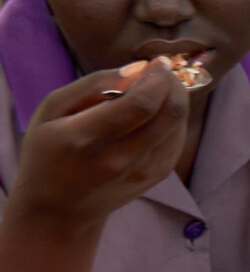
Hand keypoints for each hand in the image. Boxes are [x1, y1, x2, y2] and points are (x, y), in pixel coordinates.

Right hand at [13, 60, 186, 227]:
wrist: (59, 208)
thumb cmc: (50, 150)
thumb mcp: (53, 110)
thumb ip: (94, 84)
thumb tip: (139, 68)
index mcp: (86, 138)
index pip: (140, 104)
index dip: (157, 78)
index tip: (157, 63)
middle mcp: (119, 158)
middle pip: (168, 113)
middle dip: (173, 84)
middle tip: (163, 71)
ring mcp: (141, 172)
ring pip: (177, 125)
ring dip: (176, 99)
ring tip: (158, 88)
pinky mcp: (156, 177)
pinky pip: (177, 139)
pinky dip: (174, 119)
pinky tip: (157, 112)